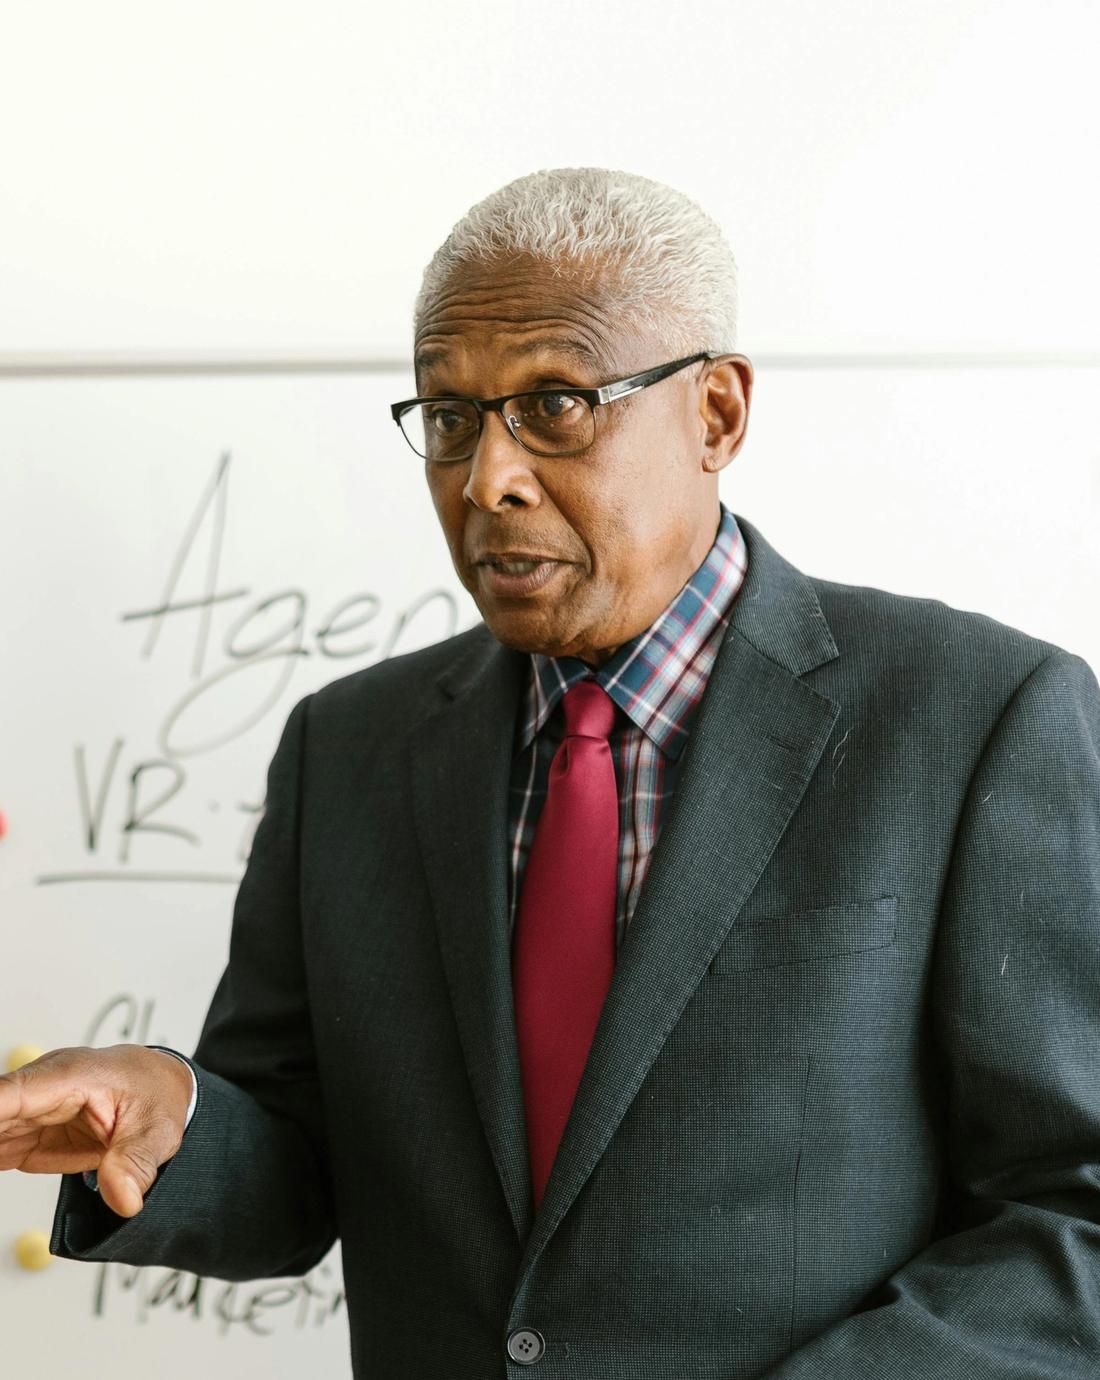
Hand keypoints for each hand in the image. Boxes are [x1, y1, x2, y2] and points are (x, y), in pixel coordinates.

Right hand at [0, 1044, 193, 1218]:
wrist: (159, 1085)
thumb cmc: (155, 1093)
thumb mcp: (156, 1131)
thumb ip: (135, 1163)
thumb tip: (124, 1201)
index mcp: (70, 1076)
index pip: (12, 1094)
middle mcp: (42, 1088)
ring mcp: (30, 1109)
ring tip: (0, 1168)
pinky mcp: (26, 1132)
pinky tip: (6, 1163)